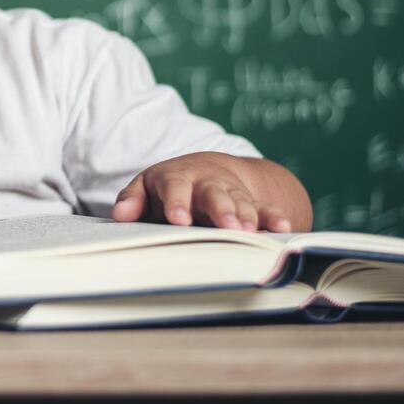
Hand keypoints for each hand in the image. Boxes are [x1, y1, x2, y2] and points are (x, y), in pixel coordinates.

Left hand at [110, 152, 293, 232]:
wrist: (207, 169)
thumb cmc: (169, 186)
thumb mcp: (146, 188)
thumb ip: (132, 199)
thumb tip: (119, 214)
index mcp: (177, 178)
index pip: (175, 187)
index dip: (177, 202)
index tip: (178, 220)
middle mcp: (207, 184)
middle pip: (214, 194)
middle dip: (221, 210)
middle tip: (228, 228)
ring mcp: (231, 193)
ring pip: (241, 203)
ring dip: (247, 217)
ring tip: (250, 234)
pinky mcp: (252, 203)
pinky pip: (266, 210)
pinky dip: (275, 218)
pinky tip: (284, 230)